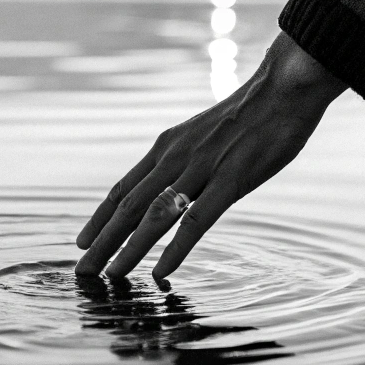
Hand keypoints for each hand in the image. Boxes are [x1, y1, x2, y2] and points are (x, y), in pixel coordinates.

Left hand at [74, 31, 346, 280]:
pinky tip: (161, 270)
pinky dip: (176, 248)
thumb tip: (177, 184)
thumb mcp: (207, 132)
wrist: (282, 88)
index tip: (83, 242)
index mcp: (169, 145)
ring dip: (130, 248)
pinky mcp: (232, 179)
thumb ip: (188, 157)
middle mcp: (177, 157)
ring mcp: (203, 168)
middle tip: (83, 271)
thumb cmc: (250, 112)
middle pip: (131, 206)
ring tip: (111, 276)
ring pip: (156, 215)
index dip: (101, 217)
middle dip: (103, 241)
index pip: (125, 188)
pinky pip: (197, 219)